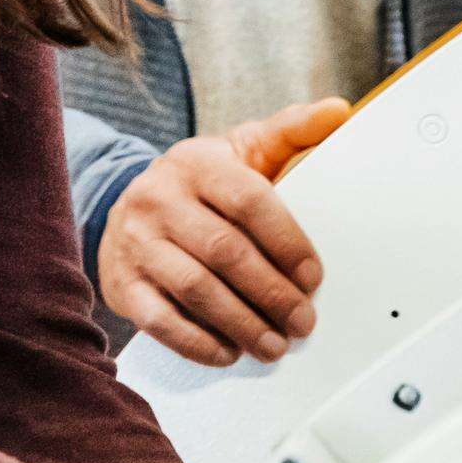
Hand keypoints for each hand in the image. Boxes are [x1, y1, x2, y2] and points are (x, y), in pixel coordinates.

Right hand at [98, 97, 348, 367]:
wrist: (129, 205)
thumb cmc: (203, 183)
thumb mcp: (243, 148)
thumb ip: (292, 131)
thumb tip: (339, 111)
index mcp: (195, 162)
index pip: (248, 201)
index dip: (287, 243)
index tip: (314, 278)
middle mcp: (158, 198)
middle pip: (224, 251)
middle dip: (271, 293)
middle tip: (303, 323)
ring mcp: (135, 242)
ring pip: (195, 288)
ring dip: (242, 323)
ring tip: (275, 345)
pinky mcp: (122, 283)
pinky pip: (160, 320)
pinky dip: (199, 342)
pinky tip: (228, 351)